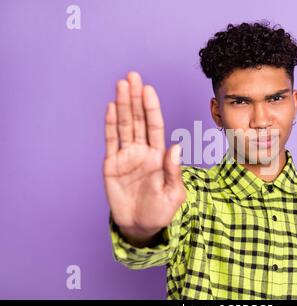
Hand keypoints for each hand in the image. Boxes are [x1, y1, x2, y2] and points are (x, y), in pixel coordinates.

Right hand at [103, 72, 185, 245]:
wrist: (140, 227)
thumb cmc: (161, 212)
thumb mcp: (173, 194)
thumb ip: (173, 171)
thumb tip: (175, 147)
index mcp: (159, 156)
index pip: (155, 126)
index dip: (151, 108)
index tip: (148, 89)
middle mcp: (142, 151)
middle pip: (138, 120)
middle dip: (135, 98)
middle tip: (132, 76)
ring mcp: (126, 156)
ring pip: (123, 126)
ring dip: (122, 105)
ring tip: (121, 85)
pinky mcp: (111, 165)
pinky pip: (110, 141)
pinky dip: (110, 125)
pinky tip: (110, 108)